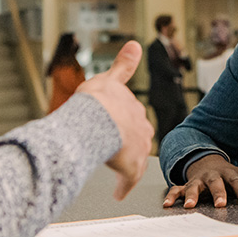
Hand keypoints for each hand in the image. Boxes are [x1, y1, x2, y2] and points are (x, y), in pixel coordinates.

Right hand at [78, 40, 153, 199]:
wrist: (97, 118)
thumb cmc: (97, 100)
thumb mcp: (110, 77)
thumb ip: (124, 65)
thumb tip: (136, 43)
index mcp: (133, 109)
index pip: (135, 118)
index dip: (127, 124)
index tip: (124, 131)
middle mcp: (140, 127)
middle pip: (137, 138)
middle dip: (128, 144)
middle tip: (113, 150)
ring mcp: (137, 147)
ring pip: (135, 159)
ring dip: (126, 165)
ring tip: (115, 170)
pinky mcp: (131, 166)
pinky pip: (130, 179)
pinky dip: (124, 186)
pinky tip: (119, 193)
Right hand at [163, 154, 237, 207]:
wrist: (208, 161)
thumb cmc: (229, 175)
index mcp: (230, 174)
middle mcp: (214, 176)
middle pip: (216, 184)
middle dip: (218, 193)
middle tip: (220, 204)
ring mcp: (199, 179)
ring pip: (194, 186)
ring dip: (191, 195)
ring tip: (189, 206)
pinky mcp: (187, 184)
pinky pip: (177, 189)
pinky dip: (172, 196)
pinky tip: (167, 204)